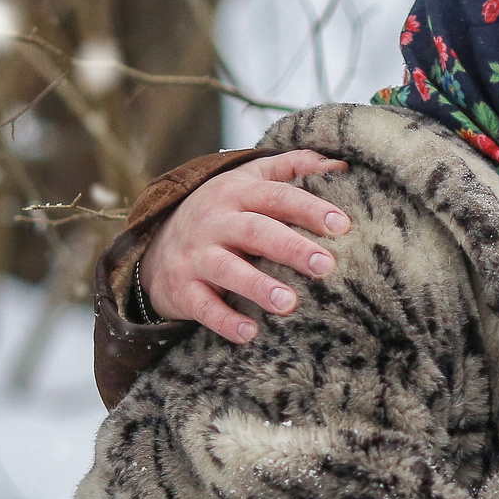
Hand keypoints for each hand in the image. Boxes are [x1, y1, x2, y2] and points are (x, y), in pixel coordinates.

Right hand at [140, 151, 351, 341]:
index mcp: (237, 193)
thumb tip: (341, 164)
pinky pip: (204, 307)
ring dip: (258, 287)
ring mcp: (196, 256)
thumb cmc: (222, 212)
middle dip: (291, 248)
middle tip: (326, 265)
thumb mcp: (249, 179)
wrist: (155, 246)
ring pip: (227, 269)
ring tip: (290, 303)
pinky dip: (225, 321)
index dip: (309, 209)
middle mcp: (215, 222)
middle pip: (255, 231)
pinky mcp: (183, 290)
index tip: (342, 225)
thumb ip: (292, 167)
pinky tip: (250, 333)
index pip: (276, 196)